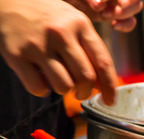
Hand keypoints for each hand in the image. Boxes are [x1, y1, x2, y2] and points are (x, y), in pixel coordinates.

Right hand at [0, 0, 117, 103]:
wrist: (7, 0)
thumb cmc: (46, 15)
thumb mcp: (73, 23)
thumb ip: (89, 50)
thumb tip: (101, 85)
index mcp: (79, 24)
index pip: (103, 62)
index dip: (110, 87)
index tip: (110, 101)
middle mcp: (60, 33)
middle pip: (85, 78)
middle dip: (85, 92)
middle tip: (80, 93)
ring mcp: (37, 44)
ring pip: (63, 86)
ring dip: (64, 91)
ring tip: (58, 80)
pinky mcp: (16, 54)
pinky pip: (38, 87)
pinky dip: (42, 90)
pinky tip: (40, 79)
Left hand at [65, 0, 143, 31]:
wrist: (53, 6)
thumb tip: (100, 5)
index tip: (98, 4)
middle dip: (126, 6)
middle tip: (105, 13)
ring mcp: (114, 2)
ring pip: (135, 7)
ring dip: (125, 14)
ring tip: (105, 16)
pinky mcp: (113, 15)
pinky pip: (129, 21)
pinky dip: (126, 25)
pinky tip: (114, 26)